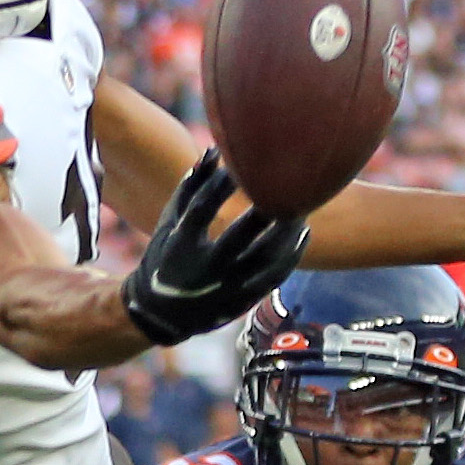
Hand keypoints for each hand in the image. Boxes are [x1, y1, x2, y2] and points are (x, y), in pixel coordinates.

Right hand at [120, 150, 309, 348]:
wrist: (161, 314)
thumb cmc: (167, 255)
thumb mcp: (170, 222)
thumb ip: (192, 187)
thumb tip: (214, 151)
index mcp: (181, 245)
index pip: (203, 207)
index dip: (222, 184)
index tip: (239, 166)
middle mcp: (203, 269)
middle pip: (241, 234)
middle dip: (266, 207)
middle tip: (286, 182)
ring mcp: (225, 288)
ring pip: (265, 258)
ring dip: (287, 231)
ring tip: (300, 206)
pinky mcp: (241, 301)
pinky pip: (275, 277)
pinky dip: (292, 255)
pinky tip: (303, 233)